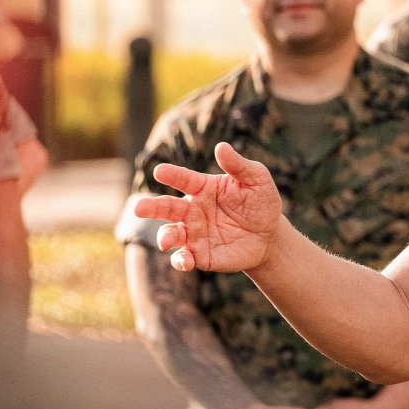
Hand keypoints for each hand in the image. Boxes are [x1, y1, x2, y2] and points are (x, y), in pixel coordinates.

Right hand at [134, 142, 282, 273]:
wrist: (269, 236)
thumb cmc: (260, 202)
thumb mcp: (256, 180)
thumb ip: (238, 165)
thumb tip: (221, 147)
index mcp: (202, 187)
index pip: (184, 179)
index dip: (172, 174)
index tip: (160, 171)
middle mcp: (192, 210)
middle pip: (167, 207)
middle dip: (152, 207)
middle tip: (139, 209)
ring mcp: (193, 233)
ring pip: (171, 234)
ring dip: (165, 237)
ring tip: (166, 242)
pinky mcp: (200, 255)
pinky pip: (184, 258)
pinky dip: (180, 261)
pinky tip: (184, 262)